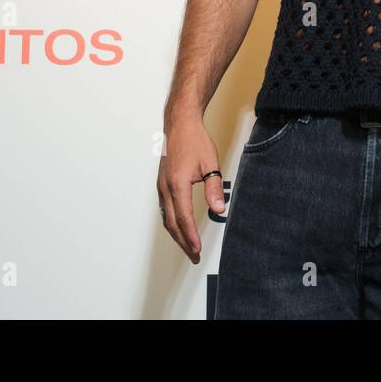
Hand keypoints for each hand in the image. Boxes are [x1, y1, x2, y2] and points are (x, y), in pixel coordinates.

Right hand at [157, 118, 223, 263]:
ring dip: (177, 234)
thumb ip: (214, 187)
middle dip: (183, 242)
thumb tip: (219, 209)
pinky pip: (165, 209)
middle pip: (172, 223)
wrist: (179, 125)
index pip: (183, 217)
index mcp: (177, 184)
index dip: (190, 236)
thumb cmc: (195, 141)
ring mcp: (161, 186)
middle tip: (193, 256)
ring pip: (166, 217)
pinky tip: (180, 228)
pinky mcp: (162, 184)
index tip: (197, 249)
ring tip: (188, 247)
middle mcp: (165, 188)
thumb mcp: (210, 163)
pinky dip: (172, 223)